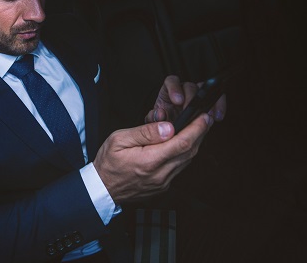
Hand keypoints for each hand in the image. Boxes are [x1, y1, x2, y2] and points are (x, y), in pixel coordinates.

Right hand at [93, 113, 211, 201]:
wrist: (102, 188)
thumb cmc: (108, 163)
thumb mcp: (119, 139)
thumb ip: (145, 133)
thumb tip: (167, 127)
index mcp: (149, 161)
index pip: (182, 143)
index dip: (197, 129)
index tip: (204, 117)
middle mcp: (160, 174)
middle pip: (189, 152)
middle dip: (200, 134)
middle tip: (204, 120)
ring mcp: (163, 182)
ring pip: (187, 161)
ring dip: (194, 144)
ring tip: (196, 129)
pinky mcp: (163, 186)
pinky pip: (179, 168)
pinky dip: (184, 155)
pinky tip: (182, 146)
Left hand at [143, 75, 226, 124]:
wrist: (170, 134)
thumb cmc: (161, 125)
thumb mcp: (154, 122)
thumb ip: (154, 117)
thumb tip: (161, 114)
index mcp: (167, 93)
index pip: (171, 81)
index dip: (175, 89)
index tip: (177, 100)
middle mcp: (182, 92)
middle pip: (190, 87)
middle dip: (192, 99)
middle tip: (191, 111)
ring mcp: (195, 98)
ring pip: (204, 91)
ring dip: (207, 102)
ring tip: (208, 115)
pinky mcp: (206, 106)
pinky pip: (216, 99)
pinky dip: (218, 106)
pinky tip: (216, 116)